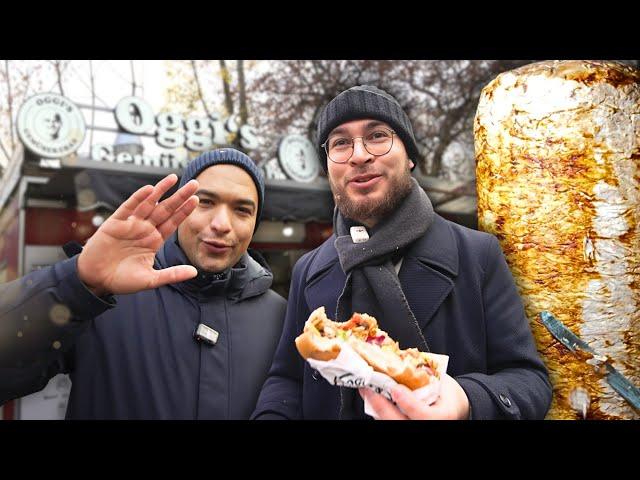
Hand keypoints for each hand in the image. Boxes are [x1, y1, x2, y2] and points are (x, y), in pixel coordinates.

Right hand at [77, 174, 198, 295]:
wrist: (95, 280)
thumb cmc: (122, 280)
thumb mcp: (151, 280)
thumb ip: (172, 275)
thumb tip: (194, 272)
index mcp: (154, 240)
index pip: (173, 222)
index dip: (184, 211)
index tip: (196, 199)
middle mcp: (144, 229)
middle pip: (166, 209)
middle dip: (179, 197)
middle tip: (194, 183)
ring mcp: (130, 224)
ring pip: (149, 204)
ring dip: (160, 191)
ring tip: (173, 178)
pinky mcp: (115, 223)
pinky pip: (128, 208)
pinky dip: (138, 198)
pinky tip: (149, 190)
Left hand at [359, 373, 469, 419]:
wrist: (452, 409)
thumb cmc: (447, 394)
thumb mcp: (442, 382)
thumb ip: (424, 375)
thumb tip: (399, 357)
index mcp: (443, 416)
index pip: (423, 415)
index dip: (408, 403)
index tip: (396, 389)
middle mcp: (427, 427)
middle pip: (398, 422)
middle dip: (381, 405)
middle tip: (369, 387)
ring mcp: (413, 427)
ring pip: (389, 422)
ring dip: (375, 406)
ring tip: (366, 390)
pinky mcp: (403, 424)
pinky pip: (387, 420)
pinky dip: (377, 409)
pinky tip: (371, 397)